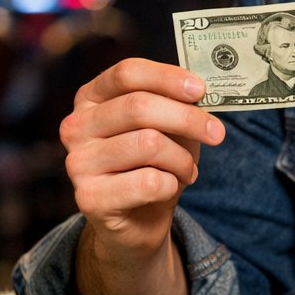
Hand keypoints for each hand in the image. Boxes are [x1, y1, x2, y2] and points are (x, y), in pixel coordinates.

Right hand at [60, 58, 224, 259]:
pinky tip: (168, 188)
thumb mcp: (169, 128)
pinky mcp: (88, 198)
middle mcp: (77, 126)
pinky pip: (148, 182)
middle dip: (188, 119)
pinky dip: (171, 185)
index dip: (166, 77)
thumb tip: (199, 93)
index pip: (126, 73)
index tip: (201, 89)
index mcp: (91, 98)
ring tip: (187, 170)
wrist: (138, 220)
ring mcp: (78, 162)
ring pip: (149, 144)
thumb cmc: (154, 163)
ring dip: (182, 159)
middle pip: (139, 106)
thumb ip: (177, 106)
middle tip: (217, 133)